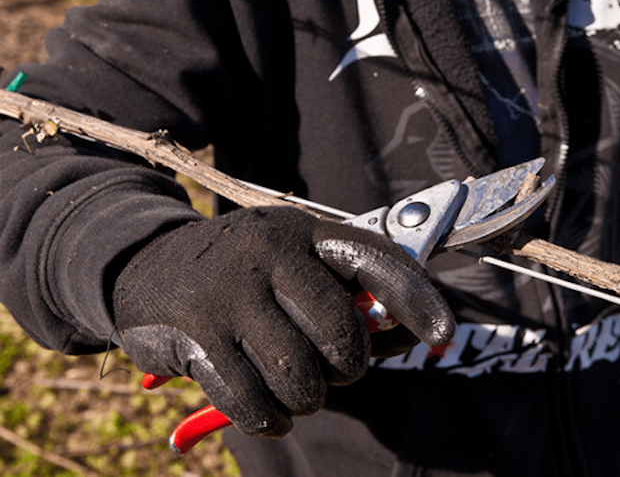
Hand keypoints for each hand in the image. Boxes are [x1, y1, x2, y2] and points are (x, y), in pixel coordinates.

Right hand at [112, 206, 453, 437]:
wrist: (145, 265)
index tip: (443, 333)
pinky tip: (269, 406)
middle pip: (341, 336)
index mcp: (303, 232)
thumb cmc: (245, 274)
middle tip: (332, 368)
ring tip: (296, 384)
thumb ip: (349, 296)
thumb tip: (408, 337)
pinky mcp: (195, 337)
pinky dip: (271, 418)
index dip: (415, 299)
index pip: (375, 261)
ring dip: (307, 398)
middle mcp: (268, 255)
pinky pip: (254, 403)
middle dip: (347, 369)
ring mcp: (228, 296)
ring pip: (301, 378)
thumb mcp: (295, 263)